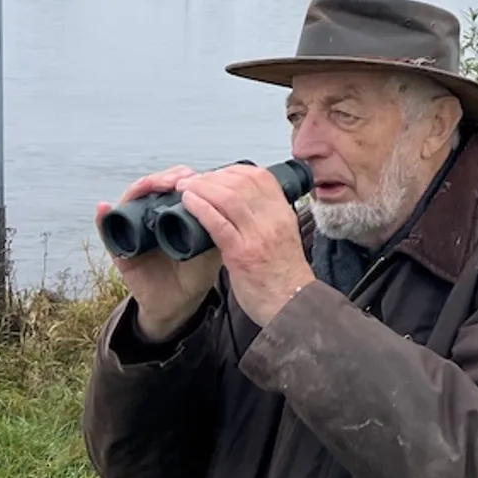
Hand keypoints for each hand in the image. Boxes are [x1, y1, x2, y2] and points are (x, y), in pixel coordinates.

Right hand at [96, 165, 223, 340]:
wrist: (179, 304)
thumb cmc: (196, 273)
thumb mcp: (213, 249)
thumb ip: (220, 229)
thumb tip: (235, 205)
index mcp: (174, 213)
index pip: (173, 185)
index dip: (182, 177)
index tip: (195, 176)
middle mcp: (152, 216)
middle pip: (152, 188)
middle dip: (163, 179)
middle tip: (177, 179)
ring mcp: (135, 229)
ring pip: (130, 201)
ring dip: (139, 189)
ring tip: (149, 185)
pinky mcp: (120, 247)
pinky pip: (108, 230)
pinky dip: (103, 218)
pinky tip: (104, 208)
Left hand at [175, 164, 315, 327]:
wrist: (293, 306)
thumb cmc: (285, 278)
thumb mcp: (284, 239)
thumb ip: (267, 222)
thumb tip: (245, 209)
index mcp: (283, 215)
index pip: (260, 177)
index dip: (233, 170)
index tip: (216, 175)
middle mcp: (273, 220)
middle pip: (241, 182)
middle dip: (212, 177)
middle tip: (193, 180)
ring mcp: (258, 236)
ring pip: (227, 197)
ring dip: (201, 187)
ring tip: (184, 187)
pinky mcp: (242, 254)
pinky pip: (218, 223)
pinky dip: (200, 208)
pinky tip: (187, 202)